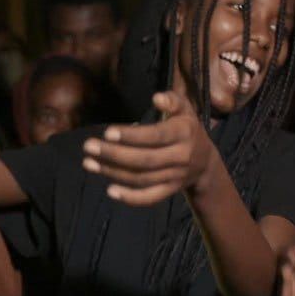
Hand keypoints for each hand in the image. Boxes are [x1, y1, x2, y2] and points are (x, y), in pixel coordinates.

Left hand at [81, 91, 214, 205]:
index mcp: (184, 133)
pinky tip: (110, 190)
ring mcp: (175, 177)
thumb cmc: (187, 128)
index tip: (107, 132)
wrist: (206, 163)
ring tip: (89, 163)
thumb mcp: (186, 110)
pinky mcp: (169, 191)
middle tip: (88, 146)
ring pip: (142, 178)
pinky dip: (131, 198)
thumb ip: (172, 100)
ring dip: (113, 173)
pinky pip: (150, 198)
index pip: (155, 136)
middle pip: (144, 160)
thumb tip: (157, 97)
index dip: (131, 136)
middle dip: (114, 154)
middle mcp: (181, 157)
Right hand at [267, 248, 294, 295]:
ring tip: (286, 290)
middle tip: (287, 271)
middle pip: (276, 274)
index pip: (283, 259)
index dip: (282, 258)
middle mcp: (291, 280)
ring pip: (275, 291)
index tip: (286, 258)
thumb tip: (291, 250)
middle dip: (278, 273)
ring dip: (275, 289)